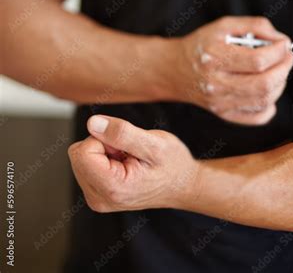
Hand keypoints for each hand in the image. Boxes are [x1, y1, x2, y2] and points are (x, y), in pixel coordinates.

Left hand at [68, 115, 199, 212]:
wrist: (183, 185)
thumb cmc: (173, 165)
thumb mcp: (155, 143)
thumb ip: (122, 133)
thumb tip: (92, 123)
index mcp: (111, 188)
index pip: (83, 151)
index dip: (105, 138)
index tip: (127, 146)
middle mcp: (99, 198)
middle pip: (78, 154)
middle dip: (104, 145)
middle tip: (130, 152)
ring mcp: (97, 198)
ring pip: (82, 158)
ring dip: (105, 152)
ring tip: (130, 159)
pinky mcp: (97, 194)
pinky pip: (88, 165)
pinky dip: (105, 159)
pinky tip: (126, 165)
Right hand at [171, 16, 292, 124]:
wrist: (176, 69)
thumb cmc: (202, 45)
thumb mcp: (224, 25)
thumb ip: (255, 26)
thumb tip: (280, 40)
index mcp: (214, 57)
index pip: (258, 61)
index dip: (279, 52)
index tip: (285, 44)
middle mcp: (216, 83)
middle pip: (264, 84)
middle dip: (284, 68)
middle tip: (287, 57)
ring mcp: (220, 102)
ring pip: (264, 100)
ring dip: (280, 84)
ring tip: (277, 71)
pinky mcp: (224, 114)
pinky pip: (257, 117)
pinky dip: (270, 106)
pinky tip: (267, 91)